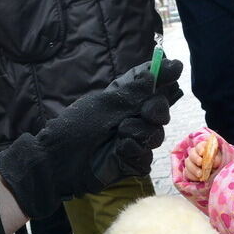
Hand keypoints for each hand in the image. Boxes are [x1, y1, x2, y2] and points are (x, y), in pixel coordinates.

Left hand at [0, 58, 182, 217]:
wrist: (58, 164)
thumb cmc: (75, 128)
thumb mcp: (105, 105)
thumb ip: (135, 91)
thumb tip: (158, 69)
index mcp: (122, 98)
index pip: (148, 83)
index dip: (162, 75)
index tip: (175, 69)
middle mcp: (130, 117)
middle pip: (160, 110)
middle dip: (156, 111)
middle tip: (145, 114)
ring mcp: (132, 141)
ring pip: (156, 135)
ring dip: (140, 134)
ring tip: (119, 137)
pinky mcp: (131, 163)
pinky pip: (147, 158)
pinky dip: (135, 154)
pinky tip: (120, 153)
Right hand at [184, 138, 222, 181]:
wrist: (216, 173)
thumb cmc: (217, 163)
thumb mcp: (219, 159)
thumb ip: (217, 159)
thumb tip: (214, 163)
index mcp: (203, 148)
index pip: (199, 146)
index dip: (200, 148)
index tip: (202, 152)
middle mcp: (195, 154)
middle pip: (191, 153)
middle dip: (195, 158)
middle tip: (200, 163)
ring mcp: (191, 162)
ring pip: (188, 163)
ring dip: (194, 169)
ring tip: (200, 174)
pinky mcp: (189, 171)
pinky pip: (187, 173)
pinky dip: (192, 176)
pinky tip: (198, 178)